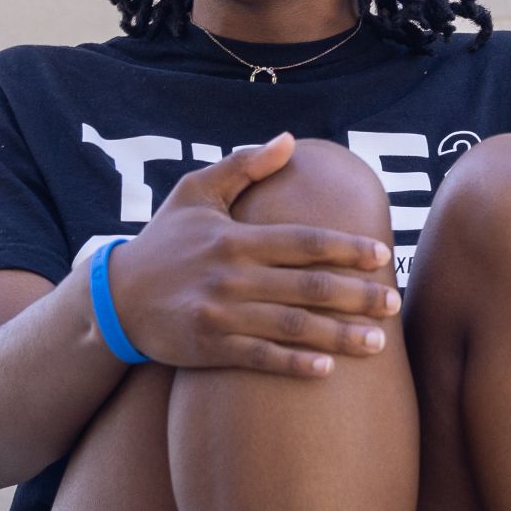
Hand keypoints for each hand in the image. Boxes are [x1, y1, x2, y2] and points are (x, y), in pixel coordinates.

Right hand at [112, 134, 400, 375]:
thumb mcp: (195, 193)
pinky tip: (328, 369)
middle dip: (358, 296)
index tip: (383, 256)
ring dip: (339, 335)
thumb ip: (243, 166)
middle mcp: (232, 276)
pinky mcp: (210, 347)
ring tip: (379, 344)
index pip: (304, 242)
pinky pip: (261, 358)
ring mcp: (221, 314)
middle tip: (395, 304)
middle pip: (308, 287)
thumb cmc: (164, 242)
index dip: (346, 249)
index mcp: (236, 238)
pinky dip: (294, 364)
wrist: (115, 297)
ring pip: (292, 326)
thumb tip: (289, 141)